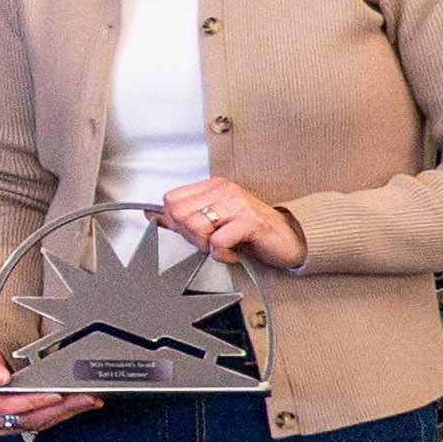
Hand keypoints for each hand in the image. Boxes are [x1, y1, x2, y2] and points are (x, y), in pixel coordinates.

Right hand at [0, 329, 99, 437]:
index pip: (6, 408)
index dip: (31, 402)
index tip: (54, 394)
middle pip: (28, 418)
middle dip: (57, 408)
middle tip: (77, 396)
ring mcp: (6, 422)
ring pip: (40, 423)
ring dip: (66, 411)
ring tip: (85, 398)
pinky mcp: (21, 423)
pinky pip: (45, 422)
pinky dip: (65, 412)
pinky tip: (79, 403)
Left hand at [156, 177, 308, 271]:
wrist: (290, 240)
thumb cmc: (252, 233)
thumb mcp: (214, 223)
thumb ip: (185, 219)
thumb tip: (153, 216)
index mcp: (213, 187)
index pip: (171, 199)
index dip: (174, 222)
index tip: (192, 234)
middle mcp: (224, 190)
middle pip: (179, 214)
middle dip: (190, 236)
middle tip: (210, 243)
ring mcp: (238, 204)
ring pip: (196, 227)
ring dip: (206, 246)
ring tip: (223, 246)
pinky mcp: (250, 222)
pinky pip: (217, 242)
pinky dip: (222, 255)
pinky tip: (234, 252)